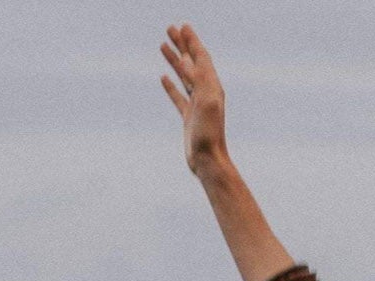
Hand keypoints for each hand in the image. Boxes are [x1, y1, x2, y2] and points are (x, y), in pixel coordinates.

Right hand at [160, 22, 227, 173]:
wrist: (208, 161)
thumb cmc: (209, 134)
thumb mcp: (205, 102)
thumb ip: (198, 79)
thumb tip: (184, 59)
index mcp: (212, 87)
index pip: (201, 58)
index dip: (192, 42)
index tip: (183, 26)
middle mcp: (206, 93)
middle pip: (192, 63)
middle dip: (182, 45)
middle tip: (170, 28)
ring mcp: (197, 105)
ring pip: (184, 76)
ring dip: (174, 60)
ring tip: (162, 44)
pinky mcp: (189, 117)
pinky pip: (178, 96)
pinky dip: (171, 85)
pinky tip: (163, 77)